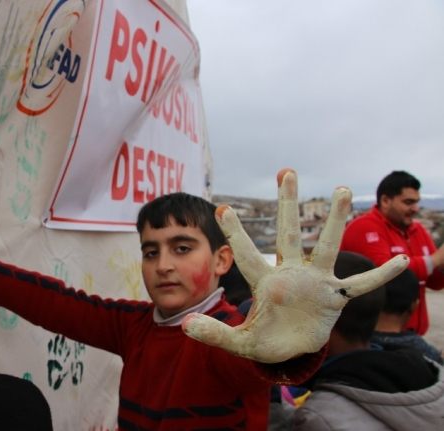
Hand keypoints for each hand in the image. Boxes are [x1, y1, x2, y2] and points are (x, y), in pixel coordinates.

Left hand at [182, 168, 408, 362]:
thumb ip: (215, 334)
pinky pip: (360, 284)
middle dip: (286, 204)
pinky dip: (380, 275)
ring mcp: (314, 281)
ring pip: (325, 245)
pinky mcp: (334, 296)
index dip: (235, 233)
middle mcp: (290, 273)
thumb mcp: (239, 342)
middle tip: (286, 170)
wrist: (291, 349)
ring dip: (334, 220)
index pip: (247, 254)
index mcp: (265, 282)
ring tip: (341, 189)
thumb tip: (186, 326)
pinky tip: (402, 260)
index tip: (222, 208)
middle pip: (286, 233)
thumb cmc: (265, 339)